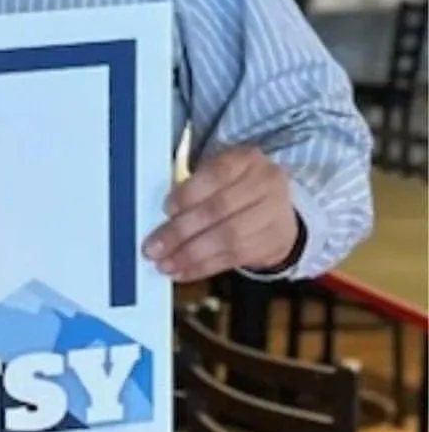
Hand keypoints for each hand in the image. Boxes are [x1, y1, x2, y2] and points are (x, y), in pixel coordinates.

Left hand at [142, 147, 298, 282]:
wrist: (277, 209)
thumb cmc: (234, 189)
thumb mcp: (216, 177)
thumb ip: (192, 189)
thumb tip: (161, 217)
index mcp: (246, 159)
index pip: (216, 174)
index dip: (188, 193)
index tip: (166, 209)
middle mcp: (266, 183)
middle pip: (219, 209)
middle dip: (181, 231)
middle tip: (154, 247)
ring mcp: (275, 214)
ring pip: (228, 238)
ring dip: (191, 255)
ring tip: (165, 264)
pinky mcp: (274, 243)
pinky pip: (234, 258)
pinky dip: (203, 267)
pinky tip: (182, 272)